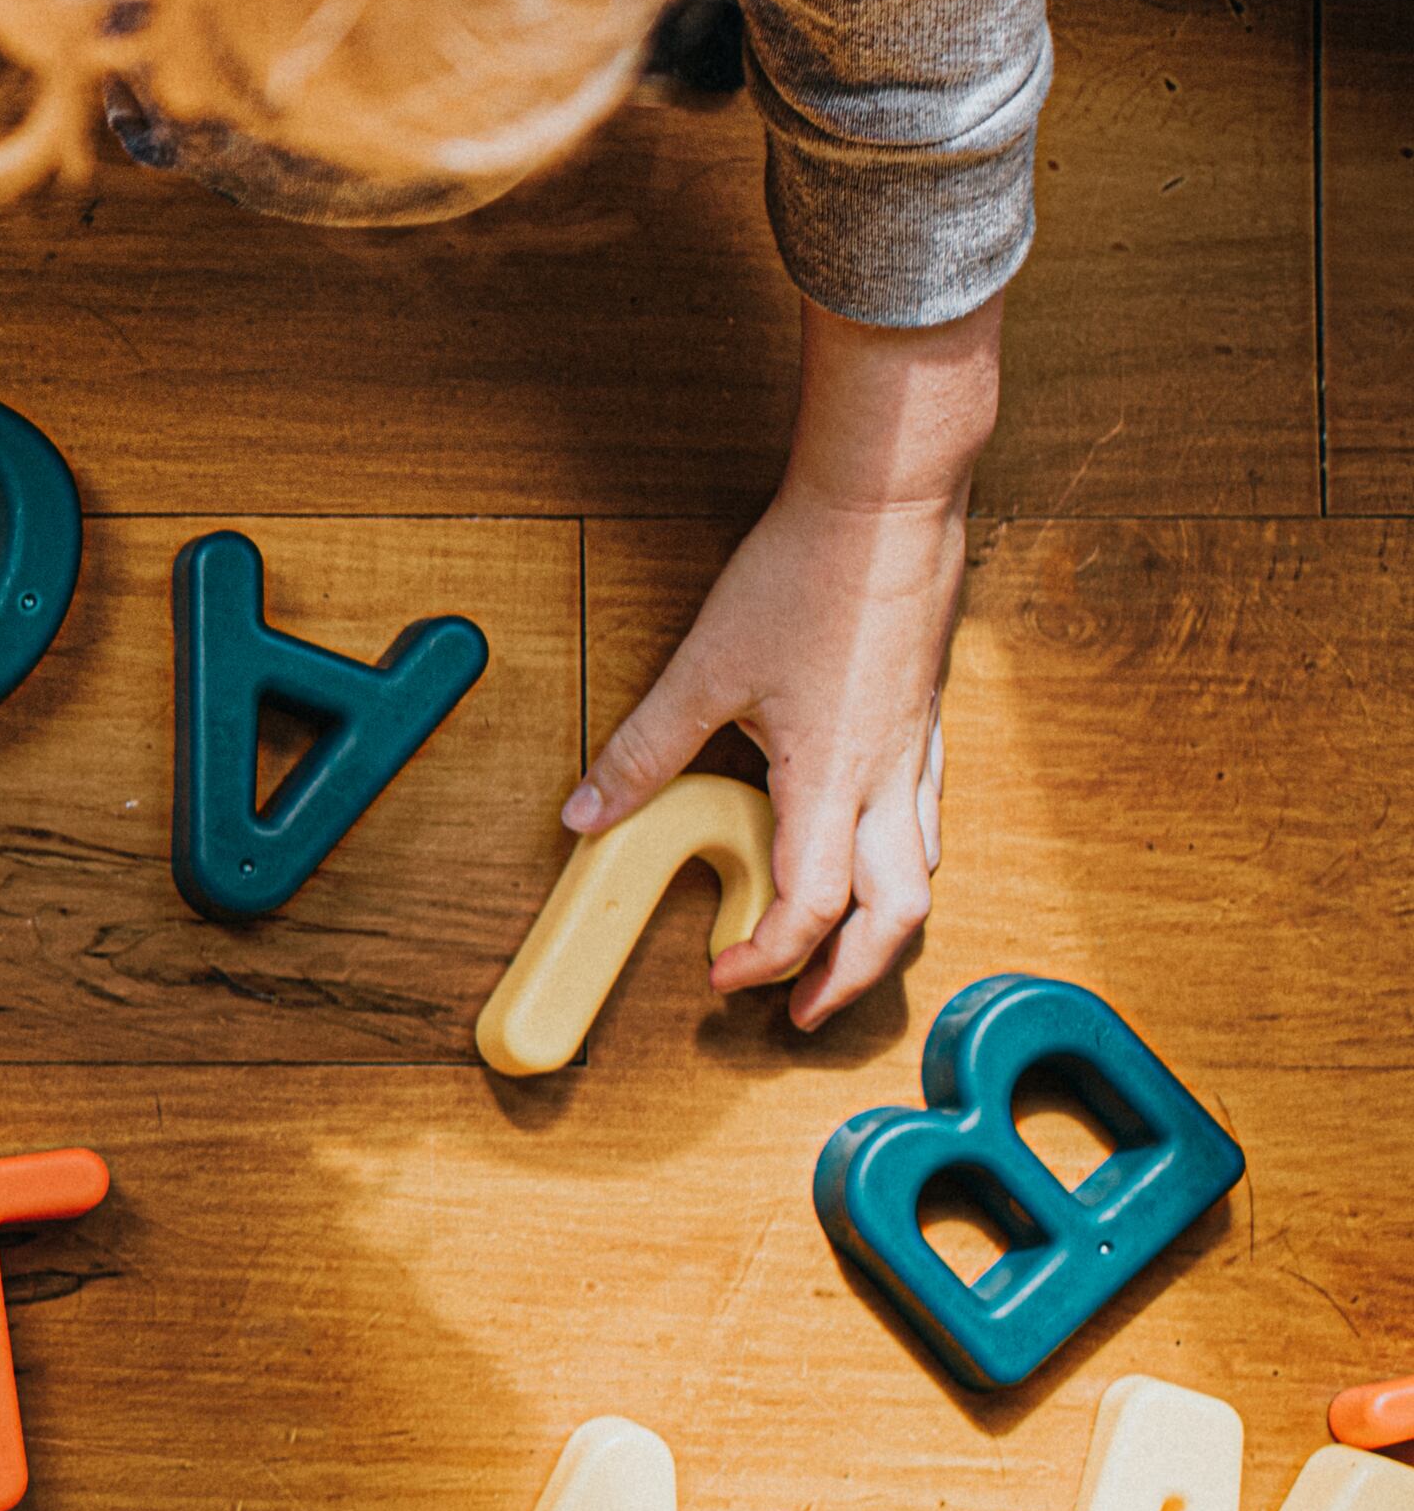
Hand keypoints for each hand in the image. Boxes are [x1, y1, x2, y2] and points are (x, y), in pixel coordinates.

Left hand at [566, 299, 1000, 1030]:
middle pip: (899, 915)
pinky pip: (926, 819)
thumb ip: (643, 749)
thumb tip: (583, 812)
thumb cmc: (807, 574)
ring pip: (924, 869)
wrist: (887, 499)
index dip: (769, 959)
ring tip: (837, 953)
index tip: (724, 981)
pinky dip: (899, 864)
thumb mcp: (705, 668)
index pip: (812, 907)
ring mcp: (920, 749)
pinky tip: (862, 855)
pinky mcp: (927, 719)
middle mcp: (891, 777)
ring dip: (884, 927)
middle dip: (854, 976)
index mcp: (834, 779)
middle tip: (806, 1012)